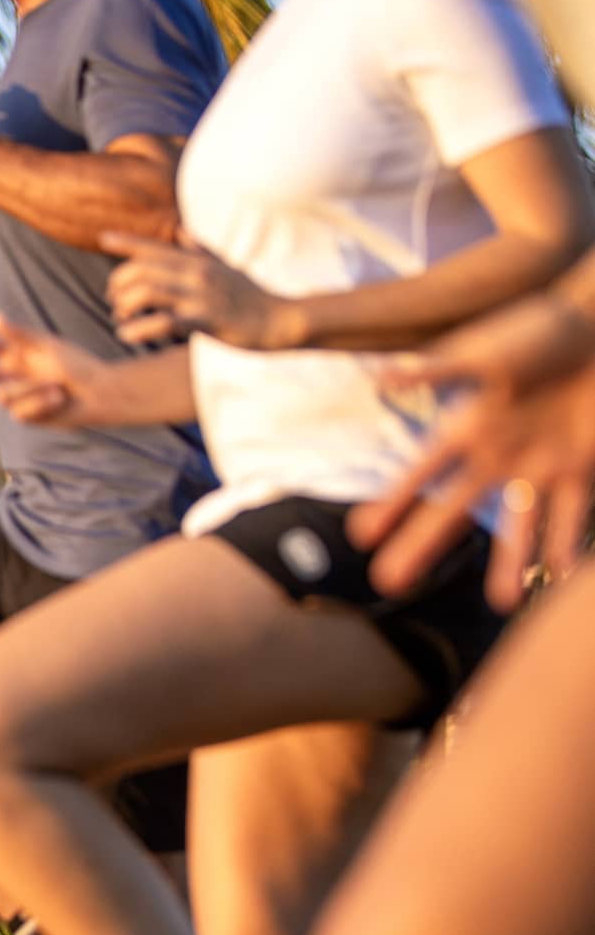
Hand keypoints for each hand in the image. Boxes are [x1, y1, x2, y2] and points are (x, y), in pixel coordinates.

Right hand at [0, 312, 109, 428]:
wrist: (99, 393)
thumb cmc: (77, 364)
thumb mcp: (47, 345)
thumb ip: (19, 334)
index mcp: (14, 353)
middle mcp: (11, 375)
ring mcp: (16, 397)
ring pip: (4, 396)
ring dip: (32, 391)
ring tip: (58, 387)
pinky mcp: (25, 416)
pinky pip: (20, 411)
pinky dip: (41, 403)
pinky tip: (58, 400)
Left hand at [102, 231, 302, 349]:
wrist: (282, 319)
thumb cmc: (251, 295)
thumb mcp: (225, 266)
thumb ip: (200, 249)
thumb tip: (182, 231)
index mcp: (197, 261)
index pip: (155, 246)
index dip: (127, 241)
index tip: (103, 237)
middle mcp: (195, 273)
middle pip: (142, 270)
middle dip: (119, 284)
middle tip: (114, 301)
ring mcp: (200, 296)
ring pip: (148, 292)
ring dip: (125, 305)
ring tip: (120, 318)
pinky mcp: (206, 320)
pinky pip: (164, 322)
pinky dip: (140, 329)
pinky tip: (127, 335)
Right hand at [348, 292, 594, 608]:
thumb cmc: (536, 331)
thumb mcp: (484, 352)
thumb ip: (438, 370)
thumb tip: (384, 379)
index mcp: (466, 427)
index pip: (420, 473)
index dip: (391, 504)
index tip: (361, 537)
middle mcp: (495, 455)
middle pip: (453, 510)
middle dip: (420, 546)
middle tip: (390, 581)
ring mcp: (538, 465)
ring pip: (519, 525)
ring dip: (509, 562)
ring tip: (501, 603)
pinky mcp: (580, 467)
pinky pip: (574, 515)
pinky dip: (568, 545)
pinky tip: (560, 575)